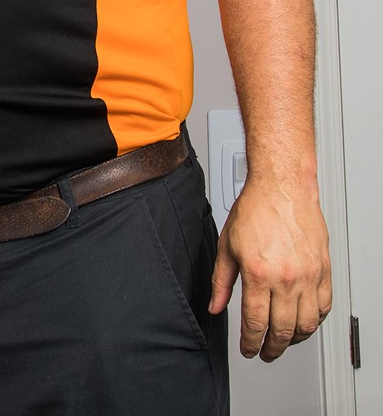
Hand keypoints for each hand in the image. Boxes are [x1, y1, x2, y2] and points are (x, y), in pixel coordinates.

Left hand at [209, 178, 331, 361]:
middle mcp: (286, 278)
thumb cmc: (255, 209)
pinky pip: (324, 307)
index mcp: (258, 273)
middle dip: (272, 348)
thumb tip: (215, 306)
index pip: (256, 323)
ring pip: (307, 324)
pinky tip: (304, 321)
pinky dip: (315, 321)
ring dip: (294, 339)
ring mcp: (308, 275)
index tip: (248, 349)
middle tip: (265, 352)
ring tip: (284, 340)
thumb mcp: (227, 245)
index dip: (250, 343)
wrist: (282, 187)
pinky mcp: (323, 270)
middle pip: (282, 330)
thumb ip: (221, 281)